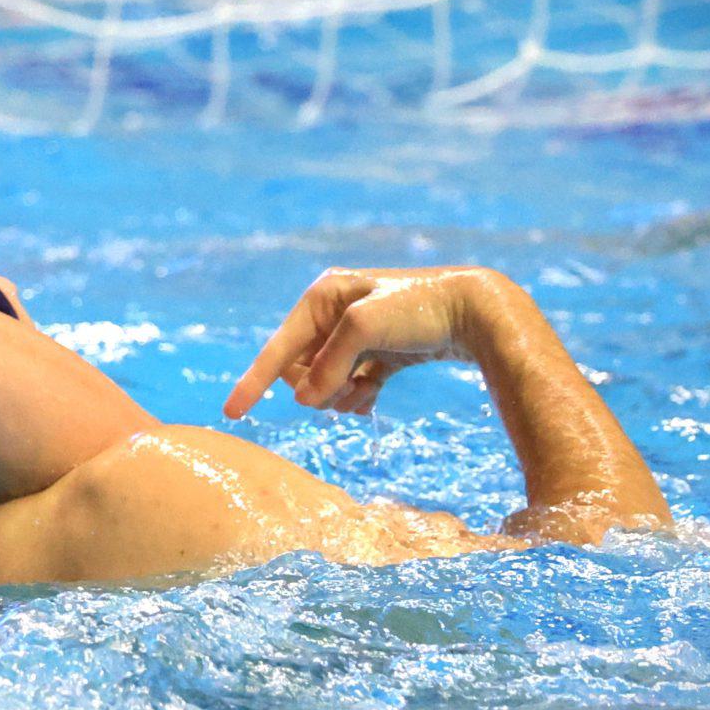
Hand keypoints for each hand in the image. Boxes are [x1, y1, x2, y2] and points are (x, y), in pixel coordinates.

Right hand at [224, 266, 492, 417]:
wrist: (478, 310)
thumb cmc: (419, 308)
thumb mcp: (364, 329)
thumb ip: (328, 365)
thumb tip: (306, 398)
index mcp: (322, 297)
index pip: (279, 347)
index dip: (254, 381)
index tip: (230, 413)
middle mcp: (334, 313)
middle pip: (302, 368)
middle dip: (316, 388)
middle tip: (343, 393)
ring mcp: (356, 335)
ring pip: (326, 381)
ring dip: (337, 395)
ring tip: (361, 395)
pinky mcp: (379, 352)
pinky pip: (350, 385)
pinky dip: (355, 397)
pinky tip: (370, 399)